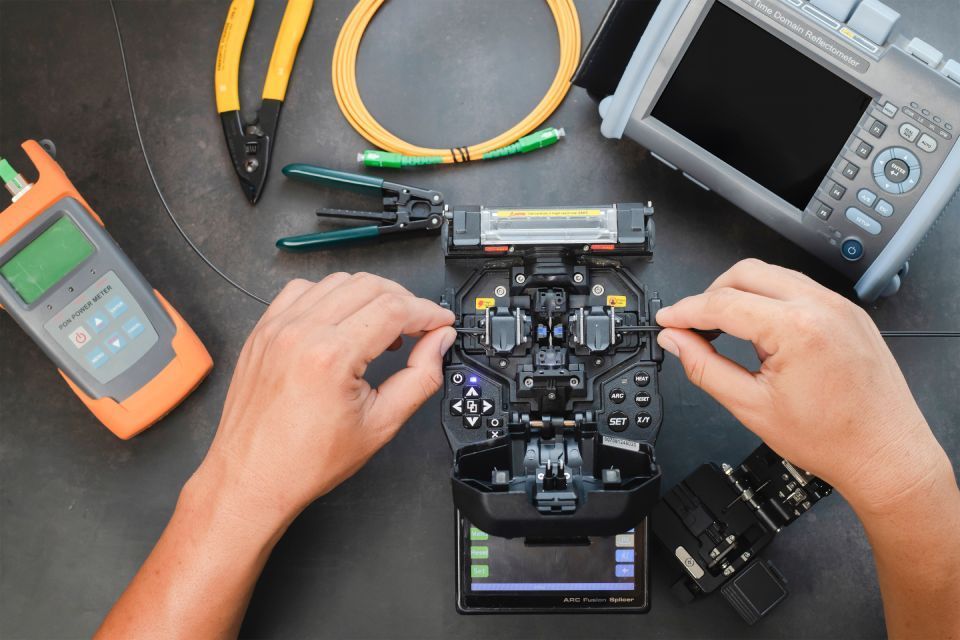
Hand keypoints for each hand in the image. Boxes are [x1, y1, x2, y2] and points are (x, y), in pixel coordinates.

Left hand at [192, 273, 455, 529]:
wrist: (252, 477)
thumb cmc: (304, 461)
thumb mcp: (380, 424)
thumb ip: (420, 378)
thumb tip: (438, 344)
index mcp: (331, 356)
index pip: (394, 309)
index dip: (427, 312)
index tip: (440, 323)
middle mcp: (301, 333)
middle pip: (370, 285)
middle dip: (404, 301)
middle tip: (418, 327)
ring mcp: (278, 328)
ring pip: (338, 281)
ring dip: (369, 295)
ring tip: (382, 328)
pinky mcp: (263, 331)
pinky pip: (303, 290)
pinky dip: (331, 296)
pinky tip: (342, 321)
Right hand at [656, 259, 947, 513]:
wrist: (886, 455)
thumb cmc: (833, 439)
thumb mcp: (751, 407)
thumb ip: (704, 367)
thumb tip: (677, 341)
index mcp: (797, 328)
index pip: (723, 303)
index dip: (685, 311)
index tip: (667, 320)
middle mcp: (821, 307)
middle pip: (745, 273)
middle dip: (710, 295)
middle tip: (692, 325)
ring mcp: (839, 306)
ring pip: (772, 275)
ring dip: (740, 294)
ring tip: (725, 329)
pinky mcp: (849, 313)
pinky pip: (798, 288)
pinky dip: (769, 299)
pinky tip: (760, 329)